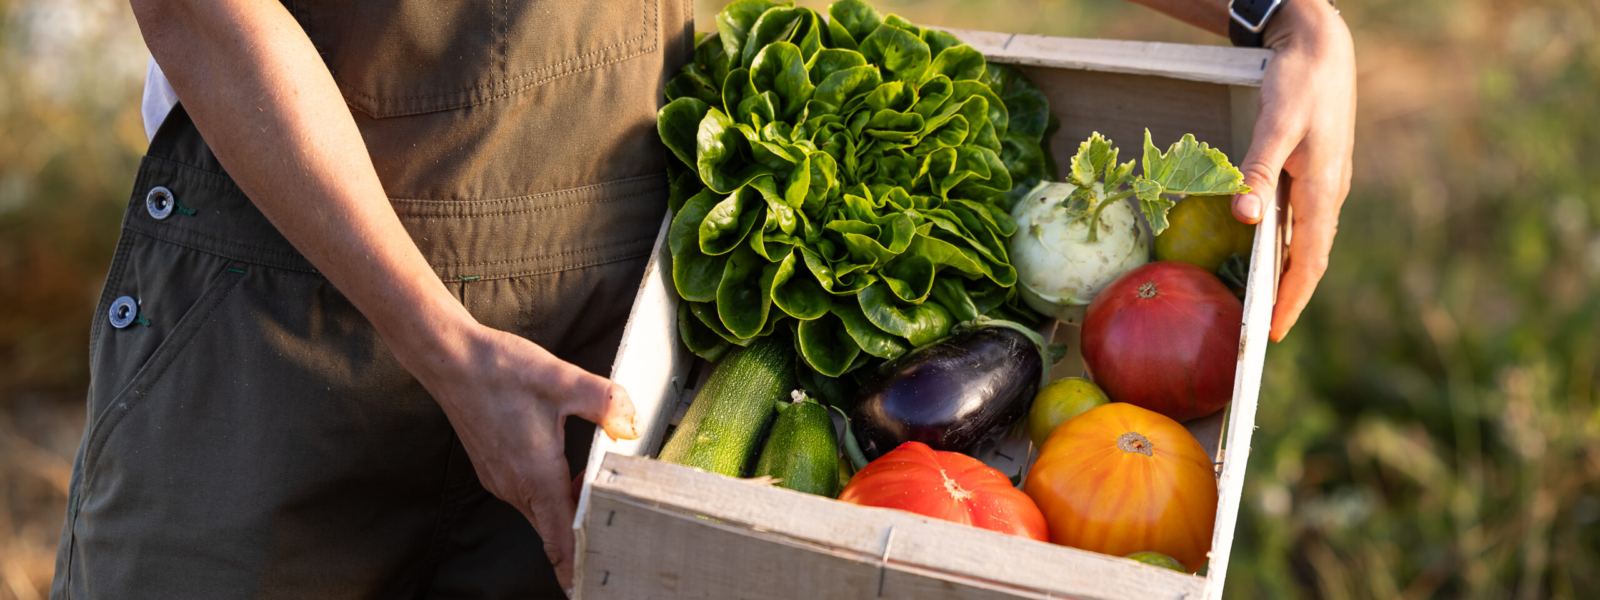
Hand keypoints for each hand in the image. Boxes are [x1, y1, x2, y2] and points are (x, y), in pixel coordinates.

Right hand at [403, 319, 638, 591]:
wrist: (450, 358)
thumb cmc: (501, 370)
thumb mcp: (563, 380)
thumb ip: (606, 403)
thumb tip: (630, 425)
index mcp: (535, 475)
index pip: (559, 538)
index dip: (574, 567)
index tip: (583, 588)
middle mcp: (514, 486)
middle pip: (553, 527)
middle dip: (580, 534)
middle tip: (611, 534)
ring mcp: (499, 478)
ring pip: (540, 509)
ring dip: (565, 505)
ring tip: (592, 486)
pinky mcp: (492, 467)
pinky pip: (526, 493)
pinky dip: (548, 491)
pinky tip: (564, 464)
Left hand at [1229, 0, 1355, 341]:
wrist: (1323, 47)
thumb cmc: (1300, 82)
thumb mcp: (1277, 123)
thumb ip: (1259, 170)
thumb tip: (1247, 217)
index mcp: (1325, 188)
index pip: (1310, 259)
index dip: (1292, 299)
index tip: (1273, 332)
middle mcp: (1330, 192)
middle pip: (1312, 258)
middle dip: (1291, 297)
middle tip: (1267, 332)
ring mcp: (1326, 184)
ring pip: (1308, 240)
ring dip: (1289, 274)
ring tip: (1264, 305)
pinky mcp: (1317, 173)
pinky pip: (1304, 221)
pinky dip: (1287, 246)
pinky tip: (1267, 254)